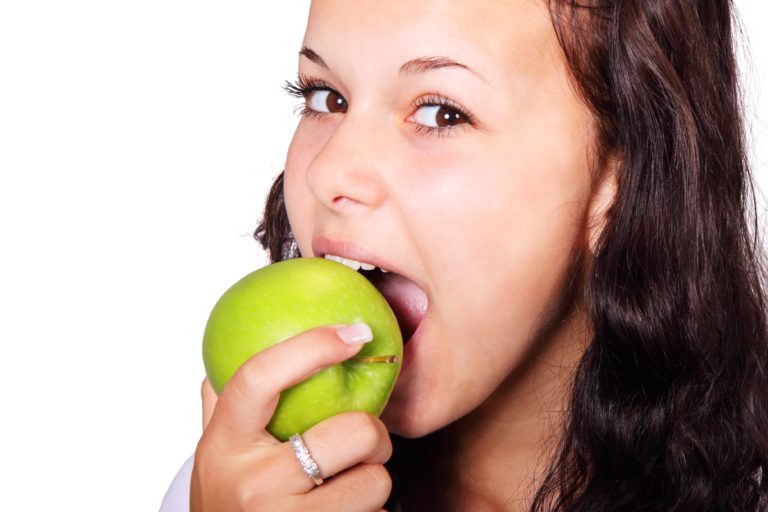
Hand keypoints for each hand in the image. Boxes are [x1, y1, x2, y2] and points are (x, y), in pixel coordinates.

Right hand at [191, 325, 393, 511]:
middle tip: (366, 443)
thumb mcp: (214, 455)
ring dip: (374, 483)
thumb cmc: (227, 502)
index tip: (355, 333)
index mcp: (224, 444)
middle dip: (375, 435)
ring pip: (375, 482)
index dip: (312, 346)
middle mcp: (252, 484)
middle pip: (354, 432)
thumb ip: (223, 404)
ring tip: (350, 488)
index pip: (260, 377)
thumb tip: (236, 345)